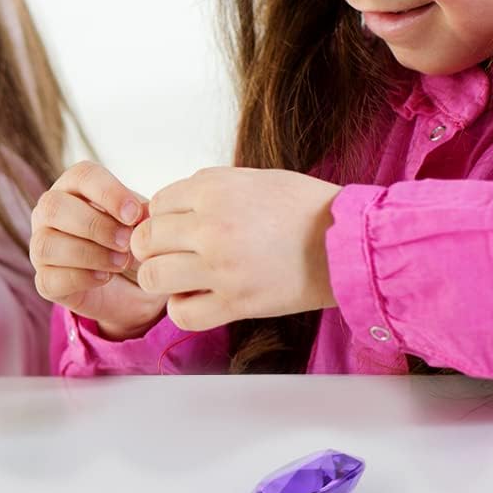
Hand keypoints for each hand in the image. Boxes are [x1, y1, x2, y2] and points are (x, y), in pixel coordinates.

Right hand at [30, 160, 168, 339]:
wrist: (134, 286)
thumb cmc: (133, 242)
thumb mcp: (143, 223)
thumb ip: (141, 213)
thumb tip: (142, 213)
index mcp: (74, 187)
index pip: (81, 175)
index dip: (108, 192)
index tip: (133, 215)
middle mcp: (49, 212)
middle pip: (54, 206)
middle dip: (95, 225)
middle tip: (126, 241)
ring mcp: (40, 246)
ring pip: (47, 244)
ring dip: (89, 254)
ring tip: (120, 262)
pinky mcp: (44, 281)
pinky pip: (48, 279)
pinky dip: (81, 278)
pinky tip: (105, 277)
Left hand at [130, 167, 341, 329]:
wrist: (346, 241)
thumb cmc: (305, 208)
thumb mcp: (252, 178)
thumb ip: (208, 189)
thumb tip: (171, 207)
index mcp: (213, 189)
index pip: (156, 204)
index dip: (162, 217)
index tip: (175, 228)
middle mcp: (210, 226)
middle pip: (146, 240)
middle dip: (153, 248)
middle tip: (171, 254)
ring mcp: (220, 267)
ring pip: (153, 277)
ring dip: (162, 279)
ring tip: (182, 278)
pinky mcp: (236, 302)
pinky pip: (182, 314)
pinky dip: (183, 309)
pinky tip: (198, 298)